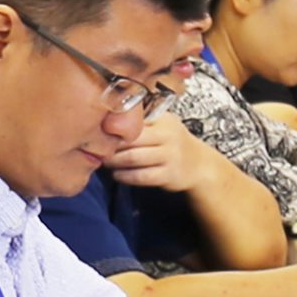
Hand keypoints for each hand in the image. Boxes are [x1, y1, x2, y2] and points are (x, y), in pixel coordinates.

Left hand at [104, 121, 224, 192]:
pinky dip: (125, 176)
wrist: (199, 164)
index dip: (113, 128)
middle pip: (131, 140)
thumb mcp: (162, 125)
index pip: (133, 121)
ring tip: (106, 162)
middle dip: (111, 146)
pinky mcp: (169, 175)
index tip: (98, 133)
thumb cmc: (172, 142)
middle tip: (97, 150)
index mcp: (164, 120)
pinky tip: (118, 174)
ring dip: (115, 162)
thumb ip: (140, 121)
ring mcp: (170, 156)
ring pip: (133, 158)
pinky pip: (140, 176)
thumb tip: (105, 120)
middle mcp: (169, 136)